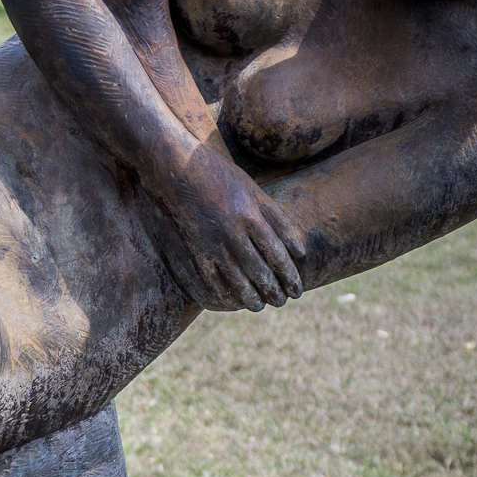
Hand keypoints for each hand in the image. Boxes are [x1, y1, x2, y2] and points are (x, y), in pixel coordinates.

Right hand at [156, 144, 306, 311]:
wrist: (176, 169)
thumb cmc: (219, 176)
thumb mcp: (253, 190)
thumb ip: (277, 219)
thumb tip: (300, 250)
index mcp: (250, 215)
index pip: (277, 254)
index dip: (290, 276)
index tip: (297, 291)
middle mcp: (233, 232)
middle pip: (260, 271)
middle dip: (274, 291)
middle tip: (282, 302)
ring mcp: (211, 242)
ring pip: (236, 280)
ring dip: (251, 298)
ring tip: (260, 307)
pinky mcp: (193, 249)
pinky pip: (210, 279)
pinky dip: (223, 294)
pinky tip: (232, 302)